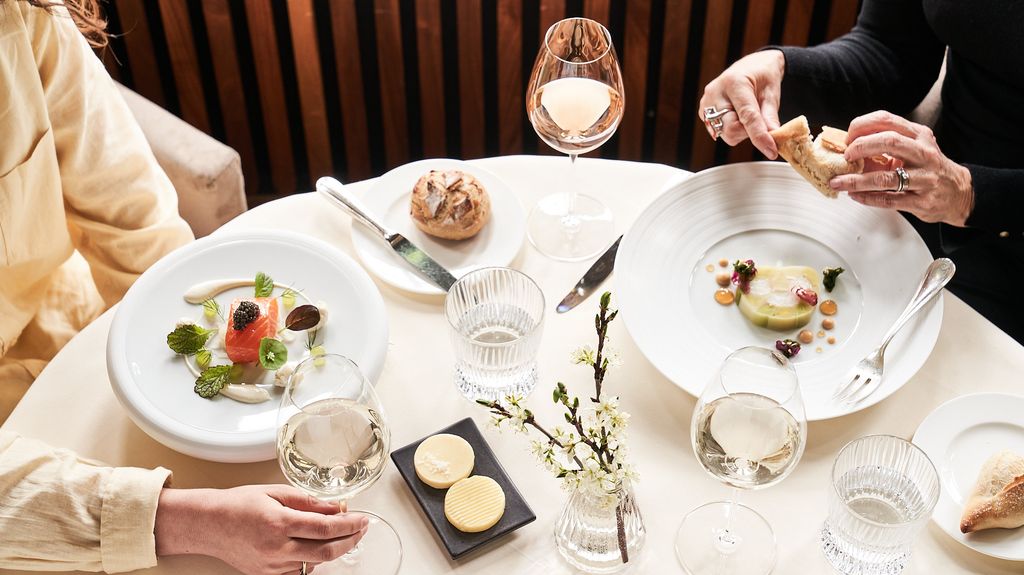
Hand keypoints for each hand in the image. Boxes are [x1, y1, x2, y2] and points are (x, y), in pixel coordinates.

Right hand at [155, 485, 367, 574]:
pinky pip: (298, 571)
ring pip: (314, 563)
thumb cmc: (237, 504)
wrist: (209, 525)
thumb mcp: (275, 492)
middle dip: (350, 541)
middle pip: (326, 552)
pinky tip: (314, 546)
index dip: (350, 525)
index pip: (326, 527)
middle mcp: (276, 549)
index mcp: (279, 523)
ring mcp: (271, 566)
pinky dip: (312, 560)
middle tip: (361, 529)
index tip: (363, 519)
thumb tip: (335, 507)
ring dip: (332, 549)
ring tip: (339, 533)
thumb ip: (307, 501)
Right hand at [698, 49, 784, 158]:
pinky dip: (733, 128)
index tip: (771, 151)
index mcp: (734, 82)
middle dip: (748, 132)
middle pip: (731, 130)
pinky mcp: (703, 112)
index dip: (760, 136)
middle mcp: (715, 93)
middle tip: (759, 119)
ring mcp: (706, 103)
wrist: (751, 66)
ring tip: (746, 114)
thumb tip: (774, 140)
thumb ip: (771, 118)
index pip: (747, 117)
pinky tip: (736, 115)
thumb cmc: (762, 76)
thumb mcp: (771, 94)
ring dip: (741, 131)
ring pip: (726, 134)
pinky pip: (720, 132)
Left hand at [830, 111, 973, 225]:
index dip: (862, 126)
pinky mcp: (922, 201)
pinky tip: (854, 195)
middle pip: (888, 142)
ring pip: (885, 178)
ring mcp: (925, 178)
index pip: (887, 120)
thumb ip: (886, 147)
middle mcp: (924, 153)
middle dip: (860, 147)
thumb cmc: (930, 168)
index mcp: (919, 135)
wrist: (960, 192)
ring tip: (838, 182)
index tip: (848, 137)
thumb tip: (848, 149)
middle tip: (845, 157)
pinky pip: (888, 200)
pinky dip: (867, 198)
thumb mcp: (914, 149)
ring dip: (855, 181)